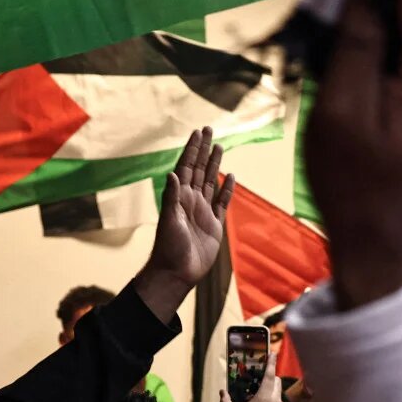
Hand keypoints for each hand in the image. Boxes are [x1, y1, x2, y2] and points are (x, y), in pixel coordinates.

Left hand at [135, 128, 230, 321]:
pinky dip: (227, 189)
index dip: (192, 149)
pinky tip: (231, 177)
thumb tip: (173, 174)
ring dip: (215, 164)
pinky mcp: (214, 224)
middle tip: (208, 129)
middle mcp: (191, 200)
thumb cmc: (169, 248)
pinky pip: (222, 202)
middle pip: (199, 169)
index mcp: (179, 197)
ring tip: (219, 147)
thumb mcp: (169, 221)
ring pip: (210, 181)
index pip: (187, 167)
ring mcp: (203, 211)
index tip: (198, 132)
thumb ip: (172, 197)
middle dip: (203, 150)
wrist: (177, 272)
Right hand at [221, 362, 284, 401]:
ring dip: (271, 387)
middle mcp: (275, 399)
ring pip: (278, 390)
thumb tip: (221, 391)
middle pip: (276, 380)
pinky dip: (272, 398)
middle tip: (261, 375)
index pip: (270, 375)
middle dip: (271, 375)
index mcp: (264, 397)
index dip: (271, 363)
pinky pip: (278, 400)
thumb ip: (226, 401)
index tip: (273, 352)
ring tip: (259, 391)